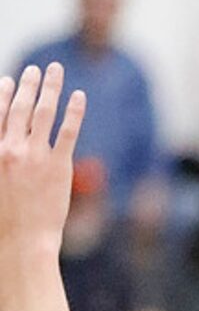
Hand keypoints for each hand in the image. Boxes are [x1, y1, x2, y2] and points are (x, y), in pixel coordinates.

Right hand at [0, 64, 85, 287]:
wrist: (22, 241)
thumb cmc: (3, 220)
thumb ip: (0, 159)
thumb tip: (5, 146)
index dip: (4, 94)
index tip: (9, 80)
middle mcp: (11, 148)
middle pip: (21, 107)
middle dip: (29, 84)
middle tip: (36, 70)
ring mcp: (35, 155)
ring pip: (44, 112)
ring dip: (50, 88)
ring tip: (56, 72)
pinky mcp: (58, 165)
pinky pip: (68, 130)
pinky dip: (74, 111)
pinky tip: (79, 96)